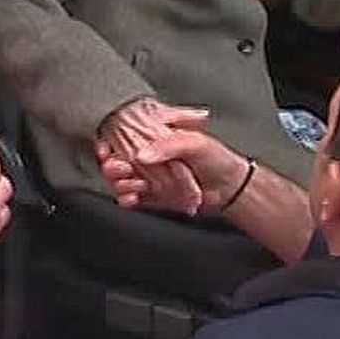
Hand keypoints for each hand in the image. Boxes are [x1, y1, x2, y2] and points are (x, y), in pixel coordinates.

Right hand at [97, 98, 208, 213]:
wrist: (231, 188)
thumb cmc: (216, 158)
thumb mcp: (194, 142)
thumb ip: (168, 146)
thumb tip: (141, 155)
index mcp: (158, 140)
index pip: (128, 141)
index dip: (113, 146)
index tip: (108, 151)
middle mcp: (151, 159)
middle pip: (119, 162)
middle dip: (114, 168)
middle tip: (120, 169)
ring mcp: (150, 179)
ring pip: (121, 181)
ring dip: (121, 183)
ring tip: (133, 186)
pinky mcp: (152, 198)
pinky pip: (131, 199)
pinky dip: (127, 199)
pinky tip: (132, 198)